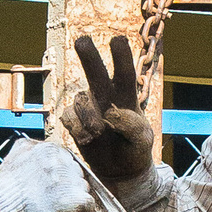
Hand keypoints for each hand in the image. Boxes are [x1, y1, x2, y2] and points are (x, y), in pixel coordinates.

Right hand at [0, 136, 92, 211]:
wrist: (1, 203)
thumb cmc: (4, 182)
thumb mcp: (17, 152)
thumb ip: (32, 146)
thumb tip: (38, 146)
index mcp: (49, 149)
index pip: (66, 158)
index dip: (61, 171)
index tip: (55, 181)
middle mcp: (61, 161)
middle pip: (75, 171)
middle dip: (68, 182)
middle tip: (57, 194)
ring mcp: (69, 180)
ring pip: (83, 186)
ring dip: (75, 195)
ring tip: (63, 204)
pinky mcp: (74, 199)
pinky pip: (89, 203)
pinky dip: (85, 209)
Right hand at [64, 35, 156, 186]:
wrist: (120, 171)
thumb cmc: (135, 149)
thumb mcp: (143, 140)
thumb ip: (132, 126)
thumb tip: (112, 113)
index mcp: (126, 95)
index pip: (124, 73)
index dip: (121, 57)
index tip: (117, 40)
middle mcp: (105, 95)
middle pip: (95, 71)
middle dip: (88, 55)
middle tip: (82, 40)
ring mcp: (88, 106)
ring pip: (80, 100)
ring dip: (89, 117)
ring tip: (99, 134)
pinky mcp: (74, 120)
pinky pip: (69, 117)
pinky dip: (78, 129)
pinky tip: (88, 139)